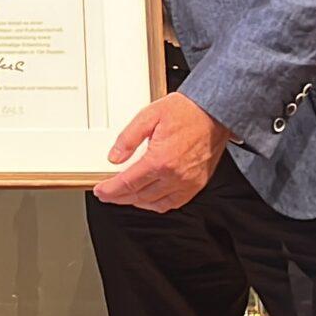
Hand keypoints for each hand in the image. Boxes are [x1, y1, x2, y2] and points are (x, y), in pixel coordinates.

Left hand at [93, 92, 232, 213]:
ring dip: (136, 202)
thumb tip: (115, 156)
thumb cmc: (186, 111)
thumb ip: (128, 138)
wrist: (214, 113)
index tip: (101, 192)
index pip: (128, 183)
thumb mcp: (148, 115)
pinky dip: (158, 204)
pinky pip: (174, 203)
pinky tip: (149, 199)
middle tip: (108, 194)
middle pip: (139, 195)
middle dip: (119, 197)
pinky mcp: (197, 184)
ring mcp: (188, 183)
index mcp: (160, 160)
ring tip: (124, 196)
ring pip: (155, 203)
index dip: (110, 190)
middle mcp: (175, 176)